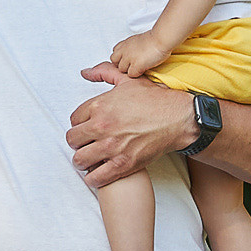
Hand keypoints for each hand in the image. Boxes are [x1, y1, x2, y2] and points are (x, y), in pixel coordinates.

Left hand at [67, 62, 198, 187]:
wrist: (178, 119)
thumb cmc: (156, 100)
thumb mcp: (128, 80)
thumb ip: (104, 73)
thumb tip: (85, 72)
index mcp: (100, 106)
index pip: (73, 120)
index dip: (80, 125)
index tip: (87, 129)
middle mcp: (102, 126)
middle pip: (72, 140)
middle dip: (78, 143)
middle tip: (87, 144)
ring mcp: (111, 147)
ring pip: (80, 160)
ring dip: (83, 161)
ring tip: (91, 159)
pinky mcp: (123, 164)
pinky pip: (95, 177)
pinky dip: (93, 178)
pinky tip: (98, 173)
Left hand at [110, 31, 172, 76]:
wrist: (161, 39)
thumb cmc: (155, 38)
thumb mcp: (139, 39)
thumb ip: (134, 46)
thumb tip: (135, 51)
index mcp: (125, 43)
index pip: (115, 53)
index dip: (120, 57)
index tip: (126, 59)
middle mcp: (124, 50)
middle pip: (114, 61)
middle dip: (121, 64)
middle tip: (131, 65)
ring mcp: (129, 58)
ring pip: (121, 69)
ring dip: (129, 70)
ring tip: (138, 68)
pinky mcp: (136, 65)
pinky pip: (131, 74)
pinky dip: (137, 74)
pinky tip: (143, 70)